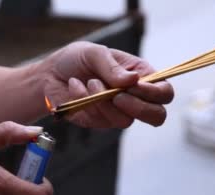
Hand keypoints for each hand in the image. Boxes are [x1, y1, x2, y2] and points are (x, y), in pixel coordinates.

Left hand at [43, 42, 174, 127]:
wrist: (50, 74)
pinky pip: (101, 120)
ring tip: (89, 82)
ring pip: (125, 121)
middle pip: (157, 116)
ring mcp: (119, 112)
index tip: (136, 86)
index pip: (164, 92)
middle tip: (117, 97)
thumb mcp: (94, 53)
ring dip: (104, 101)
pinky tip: (75, 87)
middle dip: (139, 109)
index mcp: (142, 76)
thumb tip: (133, 80)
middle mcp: (135, 97)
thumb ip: (112, 67)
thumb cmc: (77, 59)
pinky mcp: (100, 122)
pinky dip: (86, 102)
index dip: (156, 93)